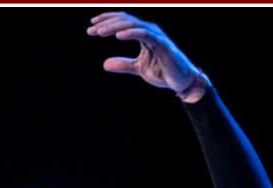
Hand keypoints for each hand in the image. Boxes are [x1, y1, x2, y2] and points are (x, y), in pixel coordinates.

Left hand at [87, 12, 208, 101]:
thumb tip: (105, 64)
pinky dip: (131, 33)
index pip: (123, 21)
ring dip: (115, 26)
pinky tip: (118, 36)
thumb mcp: (138, 68)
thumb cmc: (163, 72)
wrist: (182, 82)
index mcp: (144, 33)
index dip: (107, 21)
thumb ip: (123, 64)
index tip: (91, 27)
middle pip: (125, 20)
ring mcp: (157, 36)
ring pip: (133, 24)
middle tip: (91, 30)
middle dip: (106, 23)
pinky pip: (145, 34)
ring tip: (100, 32)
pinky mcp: (162, 44)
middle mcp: (150, 30)